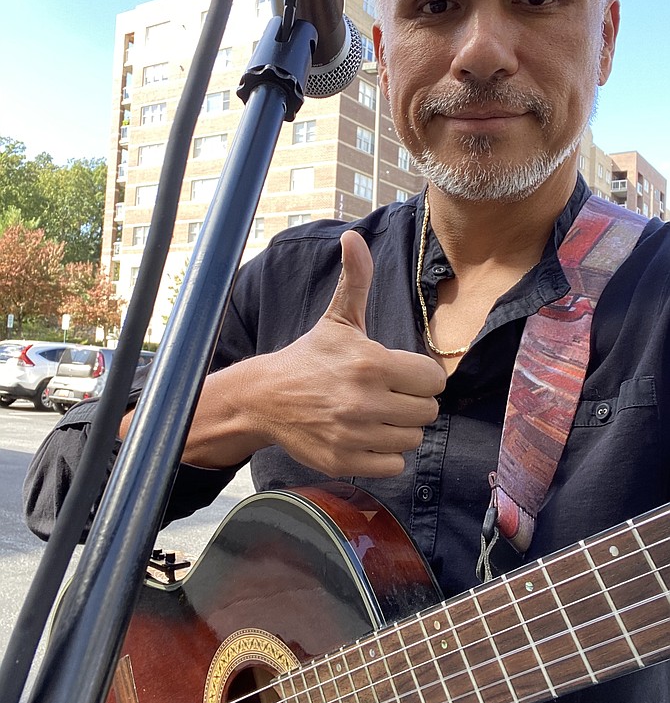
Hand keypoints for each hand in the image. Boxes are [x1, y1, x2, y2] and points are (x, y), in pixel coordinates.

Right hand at [243, 229, 445, 477]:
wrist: (265, 397)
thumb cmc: (310, 357)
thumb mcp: (337, 319)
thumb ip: (356, 280)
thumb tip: (354, 236)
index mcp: (371, 362)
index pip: (433, 379)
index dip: (420, 375)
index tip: (401, 373)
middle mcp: (365, 400)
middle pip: (427, 412)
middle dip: (412, 402)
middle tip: (389, 394)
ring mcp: (354, 433)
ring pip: (412, 439)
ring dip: (400, 428)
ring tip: (377, 414)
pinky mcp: (345, 460)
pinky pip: (394, 465)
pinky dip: (385, 454)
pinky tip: (367, 436)